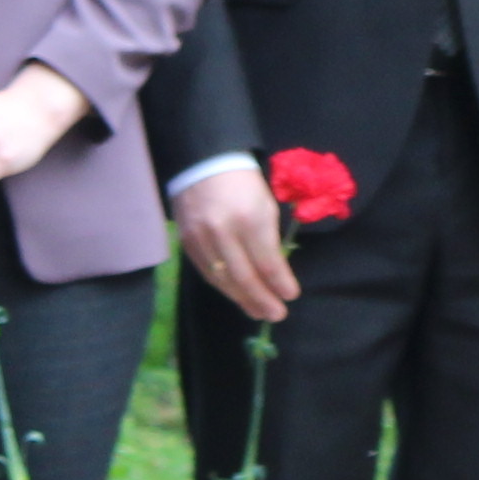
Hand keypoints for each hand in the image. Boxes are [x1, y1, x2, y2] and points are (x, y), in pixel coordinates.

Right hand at [174, 162, 298, 324]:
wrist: (204, 164)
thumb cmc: (244, 184)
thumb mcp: (266, 206)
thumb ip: (270, 241)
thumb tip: (275, 274)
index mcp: (249, 219)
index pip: (267, 262)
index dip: (280, 283)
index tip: (291, 295)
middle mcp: (223, 232)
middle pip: (244, 277)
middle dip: (262, 300)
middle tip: (276, 314)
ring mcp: (201, 239)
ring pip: (223, 281)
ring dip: (243, 300)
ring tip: (258, 312)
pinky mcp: (187, 244)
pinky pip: (207, 273)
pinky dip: (224, 288)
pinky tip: (237, 297)